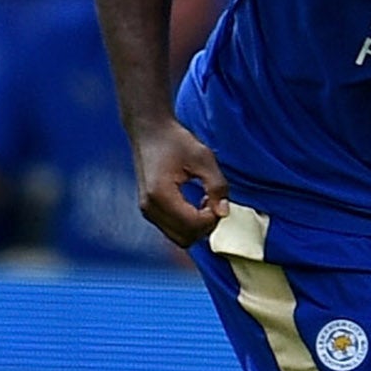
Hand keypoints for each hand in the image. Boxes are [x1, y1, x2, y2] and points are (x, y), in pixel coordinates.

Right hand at [130, 117, 228, 247]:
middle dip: (205, 226)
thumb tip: (224, 212)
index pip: (192, 225)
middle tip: (213, 202)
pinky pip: (173, 230)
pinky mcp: (150, 210)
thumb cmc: (175, 141)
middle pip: (185, 238)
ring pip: (179, 238)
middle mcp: (149, 208)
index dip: (211, 219)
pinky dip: (188, 224)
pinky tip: (195, 204)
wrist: (150, 131)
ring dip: (197, 226)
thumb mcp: (203, 158)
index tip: (217, 199)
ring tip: (204, 202)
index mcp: (160, 194)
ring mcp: (147, 211)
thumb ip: (217, 186)